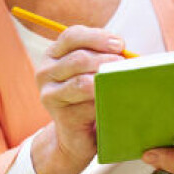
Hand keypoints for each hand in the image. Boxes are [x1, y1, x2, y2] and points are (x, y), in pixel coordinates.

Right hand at [32, 25, 124, 173]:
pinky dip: (105, 101)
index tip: (120, 45)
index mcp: (54, 55)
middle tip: (124, 66)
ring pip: (81, 82)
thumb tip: (128, 55)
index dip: (98, 37)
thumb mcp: (91, 72)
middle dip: (106, 60)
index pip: (72, 36)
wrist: (76, 136)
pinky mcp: (61, 116)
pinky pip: (87, 105)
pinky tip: (117, 100)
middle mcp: (45, 72)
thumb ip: (102, 58)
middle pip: (78, 58)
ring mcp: (50, 95)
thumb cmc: (89, 98)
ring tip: (123, 81)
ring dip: (106, 80)